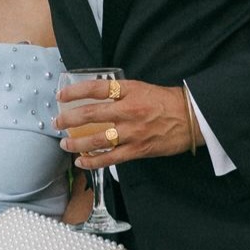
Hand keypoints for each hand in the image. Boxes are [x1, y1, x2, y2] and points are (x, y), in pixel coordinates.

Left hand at [55, 78, 198, 166]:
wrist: (192, 117)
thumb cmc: (166, 102)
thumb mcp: (142, 88)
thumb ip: (120, 93)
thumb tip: (95, 98)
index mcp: (129, 91)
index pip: (96, 88)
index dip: (75, 92)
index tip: (61, 97)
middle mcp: (129, 110)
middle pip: (90, 114)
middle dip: (68, 119)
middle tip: (57, 122)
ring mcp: (132, 131)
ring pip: (96, 139)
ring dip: (76, 143)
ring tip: (65, 143)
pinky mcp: (138, 149)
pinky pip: (110, 158)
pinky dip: (93, 161)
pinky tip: (81, 161)